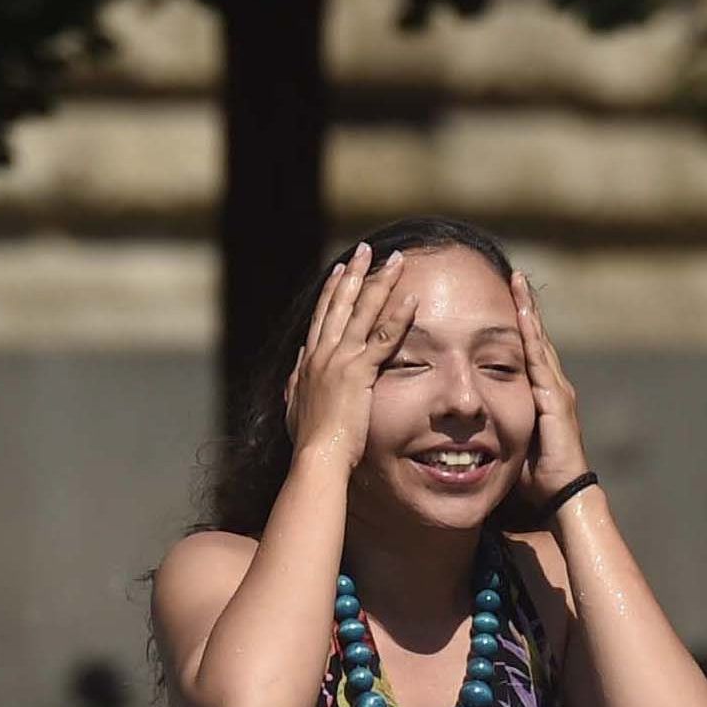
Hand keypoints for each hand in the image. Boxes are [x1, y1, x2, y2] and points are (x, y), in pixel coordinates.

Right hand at [283, 244, 415, 465]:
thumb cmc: (310, 443)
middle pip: (340, 303)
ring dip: (380, 282)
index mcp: (310, 362)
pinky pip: (383, 338)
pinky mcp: (358, 372)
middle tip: (365, 249)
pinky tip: (411, 297)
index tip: (340, 269)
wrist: (317, 457)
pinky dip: (397, 316)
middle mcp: (322, 353)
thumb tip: (295, 367)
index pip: (324, 317)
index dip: (332, 291)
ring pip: (362, 311)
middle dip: (354, 273)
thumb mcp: (296, 407)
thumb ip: (296, 384)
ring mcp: (340, 360)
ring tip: (395, 259)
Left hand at [511, 271, 591, 498]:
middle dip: (525, 306)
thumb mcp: (507, 444)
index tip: (506, 298)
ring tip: (518, 283)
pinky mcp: (555, 399)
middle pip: (536, 338)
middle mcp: (552, 387)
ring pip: (539, 341)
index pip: (527, 352)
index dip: (517, 325)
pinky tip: (523, 314)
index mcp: (541, 396)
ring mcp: (556, 391)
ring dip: (529, 311)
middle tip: (514, 276)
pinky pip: (539, 359)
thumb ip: (491, 426)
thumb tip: (463, 419)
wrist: (562, 497)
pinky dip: (532, 334)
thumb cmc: (534, 477)